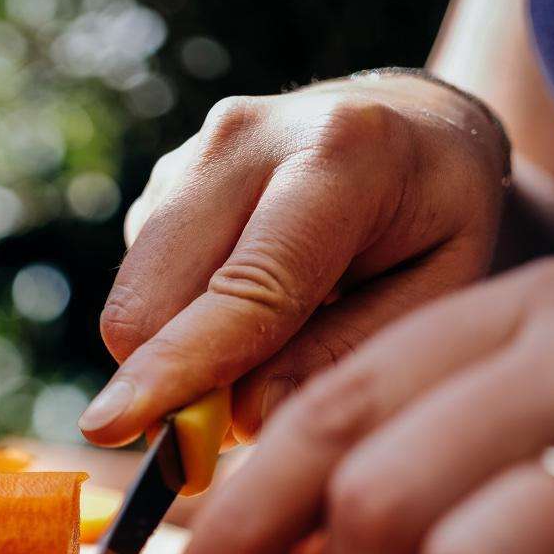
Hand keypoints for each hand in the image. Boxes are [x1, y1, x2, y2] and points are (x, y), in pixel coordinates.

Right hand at [83, 72, 509, 445]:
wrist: (414, 126)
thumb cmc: (439, 221)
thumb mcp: (440, 292)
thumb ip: (348, 355)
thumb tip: (241, 418)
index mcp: (339, 156)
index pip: (244, 286)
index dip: (179, 366)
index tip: (113, 427)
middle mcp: (242, 139)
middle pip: (152, 299)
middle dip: (172, 383)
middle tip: (240, 422)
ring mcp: (188, 154)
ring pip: (135, 302)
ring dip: (181, 355)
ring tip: (273, 341)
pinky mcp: (159, 181)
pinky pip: (142, 288)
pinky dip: (179, 323)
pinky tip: (247, 302)